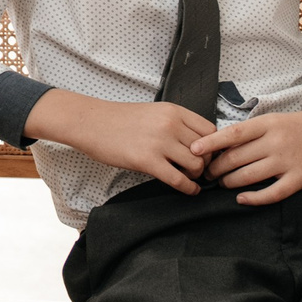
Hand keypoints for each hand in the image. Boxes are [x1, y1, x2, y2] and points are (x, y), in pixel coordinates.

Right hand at [24, 91, 212, 193]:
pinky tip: (188, 190)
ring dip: (195, 176)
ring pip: (196, 166)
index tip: (205, 155)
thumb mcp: (152, 112)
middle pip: (206, 150)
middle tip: (195, 170)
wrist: (90, 122)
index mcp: (173, 110)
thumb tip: (196, 146)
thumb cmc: (118, 119)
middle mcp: (170, 124)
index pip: (210, 131)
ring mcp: (159, 142)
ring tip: (187, 177)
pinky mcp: (148, 161)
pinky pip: (179, 180)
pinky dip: (188, 189)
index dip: (211, 146)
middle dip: (204, 163)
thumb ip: (175, 124)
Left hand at [193, 95, 301, 205]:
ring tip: (221, 184)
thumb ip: (252, 131)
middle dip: (216, 168)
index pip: (232, 133)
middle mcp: (275, 142)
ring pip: (249, 176)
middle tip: (205, 173)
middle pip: (236, 158)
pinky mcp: (300, 179)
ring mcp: (288, 161)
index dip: (210, 143)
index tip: (193, 150)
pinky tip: (242, 199)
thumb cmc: (301, 126)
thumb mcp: (275, 120)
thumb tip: (221, 143)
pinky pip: (272, 193)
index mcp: (267, 124)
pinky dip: (254, 198)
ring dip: (230, 182)